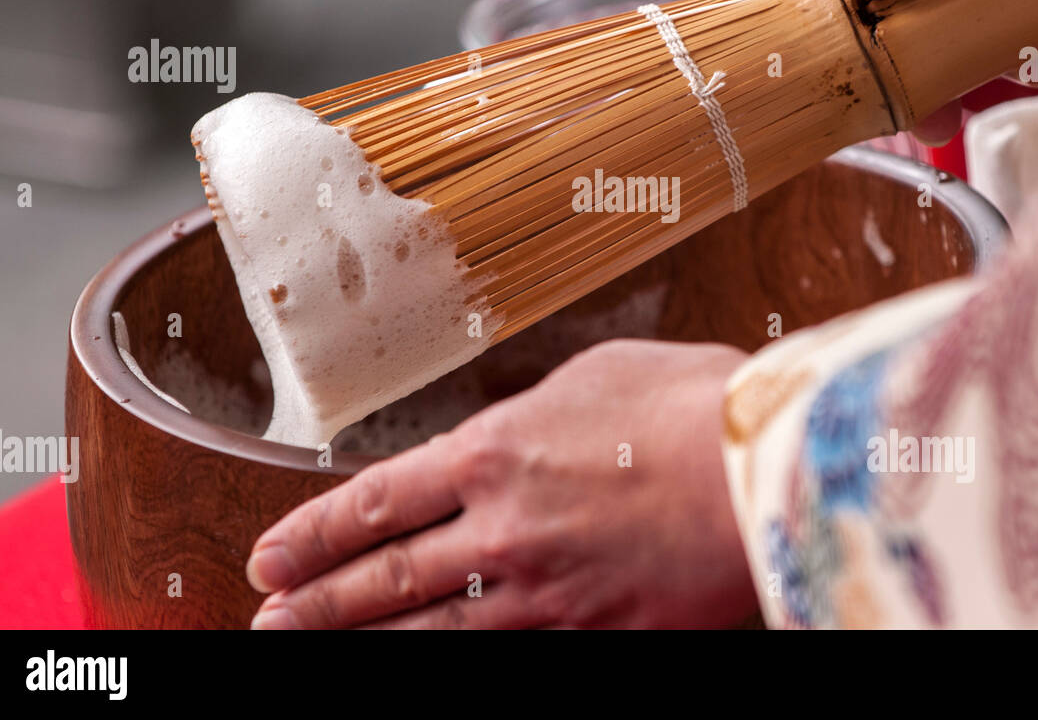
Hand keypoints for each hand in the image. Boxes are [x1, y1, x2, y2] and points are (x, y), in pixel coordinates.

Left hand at [246, 339, 756, 627]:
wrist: (769, 464)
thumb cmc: (694, 404)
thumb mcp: (595, 376)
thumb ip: (535, 412)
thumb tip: (514, 431)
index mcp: (496, 452)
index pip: (374, 499)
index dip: (312, 532)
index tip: (272, 552)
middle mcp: (503, 529)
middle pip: (384, 574)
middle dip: (316, 599)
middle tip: (268, 616)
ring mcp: (546, 592)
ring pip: (429, 630)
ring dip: (362, 641)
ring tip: (308, 649)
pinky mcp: (596, 632)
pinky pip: (511, 655)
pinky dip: (462, 660)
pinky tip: (437, 661)